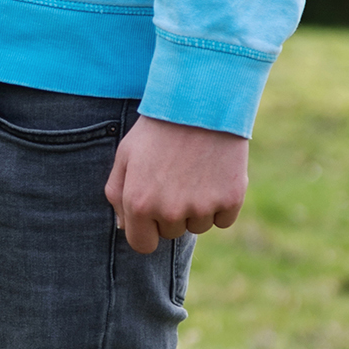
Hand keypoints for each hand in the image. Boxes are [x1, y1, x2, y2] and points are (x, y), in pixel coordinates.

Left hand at [105, 116, 248, 254]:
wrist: (200, 103)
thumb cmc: (157, 130)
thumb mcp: (125, 156)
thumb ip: (117, 195)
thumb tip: (124, 227)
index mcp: (138, 204)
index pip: (143, 245)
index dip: (147, 230)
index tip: (153, 214)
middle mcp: (169, 211)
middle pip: (172, 233)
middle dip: (171, 213)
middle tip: (175, 178)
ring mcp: (201, 207)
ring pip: (199, 226)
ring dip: (198, 208)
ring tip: (195, 172)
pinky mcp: (230, 200)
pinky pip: (224, 219)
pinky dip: (222, 203)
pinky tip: (215, 175)